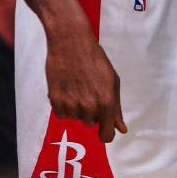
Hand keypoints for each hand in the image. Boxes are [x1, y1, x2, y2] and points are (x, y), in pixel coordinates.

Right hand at [45, 23, 126, 141]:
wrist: (71, 41)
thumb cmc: (95, 58)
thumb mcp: (113, 80)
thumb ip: (116, 108)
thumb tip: (121, 129)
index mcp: (107, 102)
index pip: (106, 136)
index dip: (105, 132)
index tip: (103, 126)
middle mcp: (89, 107)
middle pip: (90, 124)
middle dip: (91, 110)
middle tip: (89, 89)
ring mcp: (71, 105)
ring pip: (75, 118)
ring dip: (76, 107)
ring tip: (77, 86)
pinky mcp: (56, 101)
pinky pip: (61, 114)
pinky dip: (63, 105)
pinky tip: (67, 87)